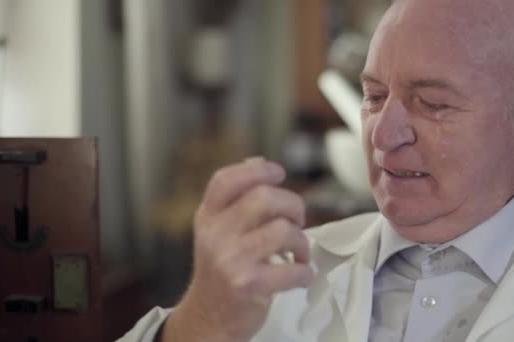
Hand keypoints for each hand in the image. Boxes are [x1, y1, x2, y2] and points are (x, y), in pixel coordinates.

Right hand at [161, 158, 314, 341]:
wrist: (208, 318)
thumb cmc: (222, 270)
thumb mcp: (218, 230)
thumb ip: (237, 199)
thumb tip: (260, 164)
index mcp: (208, 217)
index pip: (225, 180)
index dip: (257, 171)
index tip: (278, 174)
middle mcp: (215, 234)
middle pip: (263, 197)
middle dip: (293, 205)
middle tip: (297, 220)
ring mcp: (230, 259)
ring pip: (282, 230)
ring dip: (302, 242)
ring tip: (299, 253)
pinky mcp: (248, 284)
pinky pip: (292, 269)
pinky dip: (306, 272)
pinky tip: (301, 275)